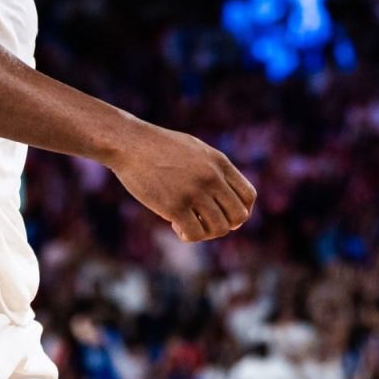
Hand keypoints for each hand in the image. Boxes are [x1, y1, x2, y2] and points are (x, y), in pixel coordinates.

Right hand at [109, 122, 254, 241]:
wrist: (129, 143)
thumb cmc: (158, 146)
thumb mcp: (194, 149)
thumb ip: (213, 169)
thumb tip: (224, 195)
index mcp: (219, 162)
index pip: (248, 196)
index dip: (241, 211)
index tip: (225, 215)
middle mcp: (211, 177)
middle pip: (238, 216)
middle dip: (225, 225)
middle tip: (205, 222)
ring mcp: (194, 192)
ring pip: (218, 228)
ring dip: (205, 232)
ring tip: (187, 223)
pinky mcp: (175, 206)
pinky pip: (194, 234)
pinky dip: (188, 235)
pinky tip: (175, 225)